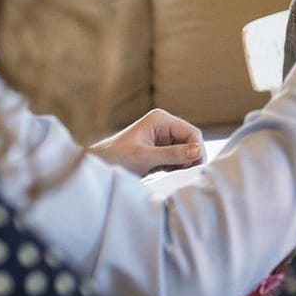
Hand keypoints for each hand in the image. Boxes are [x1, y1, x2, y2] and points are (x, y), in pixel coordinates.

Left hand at [90, 108, 205, 176]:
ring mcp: (162, 138)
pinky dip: (177, 167)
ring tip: (176, 176)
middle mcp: (164, 125)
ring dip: (184, 163)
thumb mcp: (145, 157)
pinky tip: (170, 175)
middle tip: (188, 175)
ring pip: (185, 150)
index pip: (191, 132)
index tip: (196, 168)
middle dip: (191, 157)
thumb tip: (198, 151)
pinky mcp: (159, 150)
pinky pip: (177, 157)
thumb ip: (172, 154)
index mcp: (161, 119)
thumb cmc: (116, 158)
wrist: (97, 166)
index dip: (197, 149)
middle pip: (190, 141)